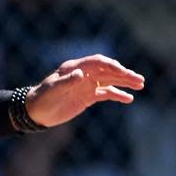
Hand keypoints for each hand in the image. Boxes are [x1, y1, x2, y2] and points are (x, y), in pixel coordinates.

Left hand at [23, 54, 146, 127]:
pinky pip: (107, 93)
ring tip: (140, 85)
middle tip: (139, 80)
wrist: (35, 112)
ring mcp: (87, 85)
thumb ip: (67, 82)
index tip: (124, 73)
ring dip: (125, 82)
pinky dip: (118, 95)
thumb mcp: (52, 90)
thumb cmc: (41, 99)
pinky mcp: (88, 96)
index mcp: (75, 68)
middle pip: (108, 71)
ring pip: (110, 81)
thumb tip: (81, 74)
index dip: (112, 66)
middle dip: (124, 74)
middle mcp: (84, 74)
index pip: (98, 62)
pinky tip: (128, 99)